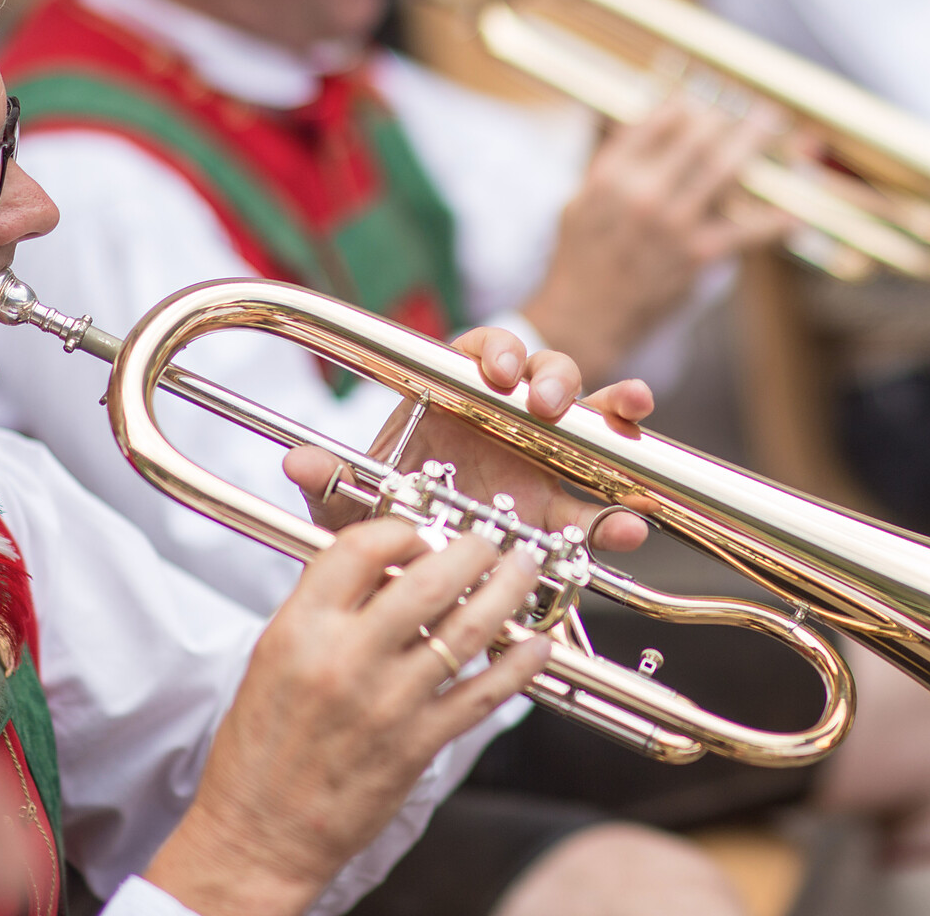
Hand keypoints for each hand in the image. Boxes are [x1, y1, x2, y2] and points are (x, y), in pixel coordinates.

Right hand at [143, 520, 550, 915]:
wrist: (257, 834)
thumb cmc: (261, 748)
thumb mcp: (273, 657)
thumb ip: (324, 607)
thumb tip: (383, 563)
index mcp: (300, 630)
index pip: (361, 548)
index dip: (403, 530)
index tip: (424, 535)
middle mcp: (345, 660)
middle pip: (429, 578)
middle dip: (473, 548)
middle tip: (490, 541)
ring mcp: (387, 703)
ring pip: (468, 628)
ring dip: (507, 590)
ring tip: (523, 570)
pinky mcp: (419, 744)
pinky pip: (484, 693)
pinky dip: (519, 664)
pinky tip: (535, 644)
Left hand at [284, 326, 655, 552]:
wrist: (402, 579)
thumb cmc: (380, 522)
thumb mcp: (348, 507)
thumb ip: (330, 483)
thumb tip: (297, 462)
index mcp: (458, 401)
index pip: (484, 352)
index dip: (497, 350)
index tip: (496, 372)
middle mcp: (508, 423)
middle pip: (547, 375)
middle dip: (555, 379)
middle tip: (545, 404)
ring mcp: (542, 465)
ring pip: (591, 424)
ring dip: (612, 414)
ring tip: (627, 415)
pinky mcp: (562, 513)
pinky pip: (602, 505)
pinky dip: (622, 510)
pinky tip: (632, 520)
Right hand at [521, 97, 788, 383]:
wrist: (586, 317)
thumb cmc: (583, 258)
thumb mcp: (580, 200)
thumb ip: (612, 162)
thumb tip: (644, 122)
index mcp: (611, 173)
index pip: (660, 119)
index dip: (689, 104)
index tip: (705, 99)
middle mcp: (642, 192)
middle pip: (698, 136)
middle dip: (728, 117)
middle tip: (748, 108)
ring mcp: (674, 222)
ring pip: (725, 169)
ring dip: (755, 141)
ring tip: (773, 122)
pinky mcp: (698, 253)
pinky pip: (748, 231)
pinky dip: (776, 222)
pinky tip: (796, 214)